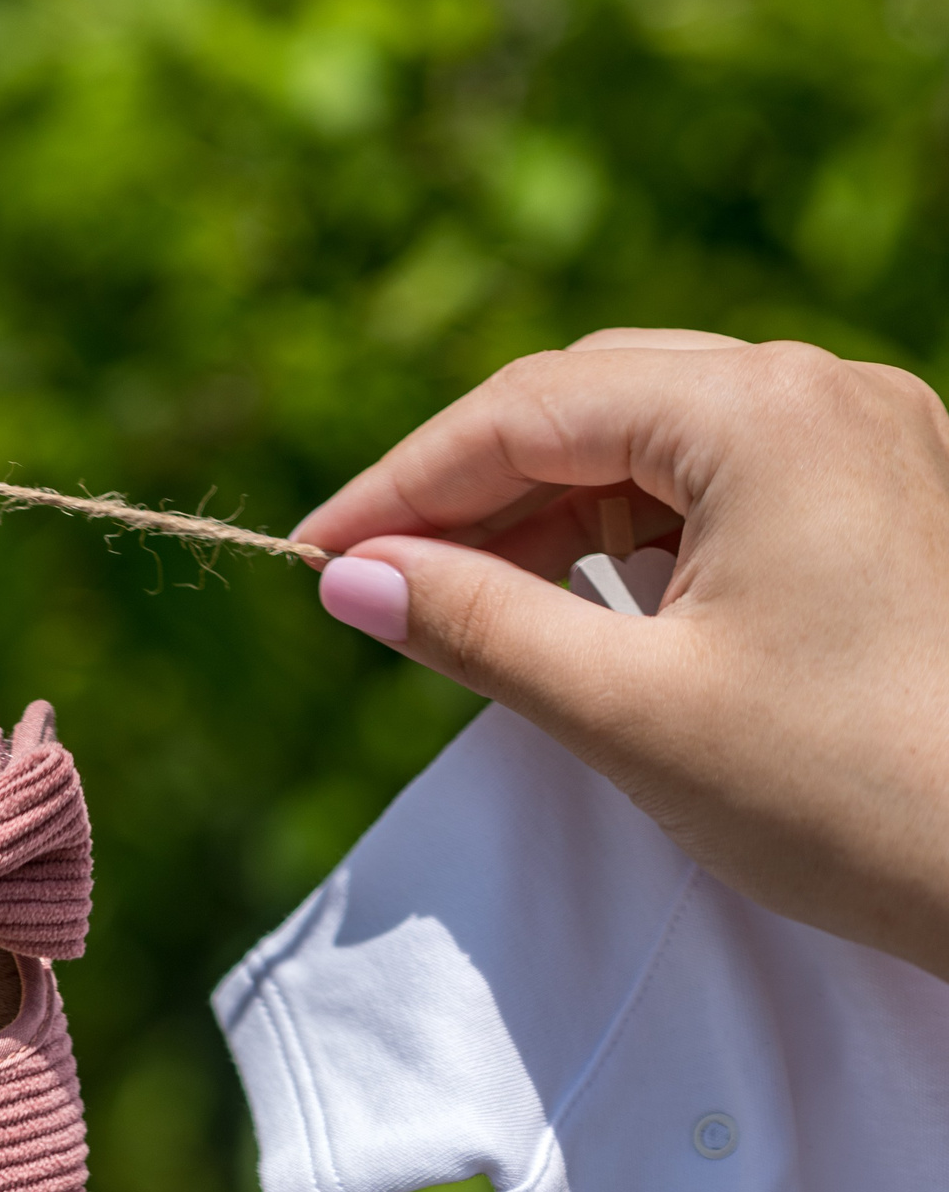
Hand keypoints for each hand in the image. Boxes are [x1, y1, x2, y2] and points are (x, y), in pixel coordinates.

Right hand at [297, 329, 948, 979]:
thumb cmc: (847, 797)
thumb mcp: (630, 712)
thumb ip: (475, 625)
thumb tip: (347, 579)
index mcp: (765, 416)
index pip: (527, 413)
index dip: (401, 483)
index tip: (313, 558)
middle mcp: (821, 394)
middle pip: (585, 400)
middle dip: (464, 486)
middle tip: (371, 581)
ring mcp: (862, 439)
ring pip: (645, 435)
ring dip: (538, 507)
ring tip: (451, 598)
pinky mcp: (878, 497)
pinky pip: (709, 477)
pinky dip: (618, 529)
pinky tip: (563, 597)